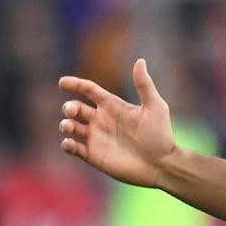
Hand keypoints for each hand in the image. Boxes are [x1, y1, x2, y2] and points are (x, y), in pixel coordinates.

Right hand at [58, 58, 175, 189]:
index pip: (88, 90)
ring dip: (65, 125)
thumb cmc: (161, 135)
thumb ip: (144, 85)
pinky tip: (70, 143)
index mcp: (113, 106)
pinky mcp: (95, 156)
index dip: (75, 84)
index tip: (63, 82)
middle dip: (69, 107)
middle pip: (75, 108)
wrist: (163, 165)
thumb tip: (140, 60)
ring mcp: (97, 138)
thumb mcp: (155, 107)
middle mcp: (102, 121)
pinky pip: (74, 149)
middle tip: (72, 111)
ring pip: (71, 127)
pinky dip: (67, 145)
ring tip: (69, 126)